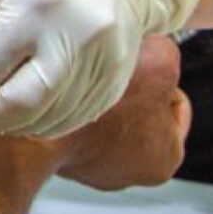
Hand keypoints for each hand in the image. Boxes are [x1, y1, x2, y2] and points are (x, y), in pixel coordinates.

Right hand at [56, 35, 190, 188]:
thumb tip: (155, 42)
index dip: (160, 73)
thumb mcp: (159, 61)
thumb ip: (166, 51)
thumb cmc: (101, 110)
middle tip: (110, 65)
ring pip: (101, 118)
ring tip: (82, 75)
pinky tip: (61, 90)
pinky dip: (66, 107)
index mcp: (164, 159)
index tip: (144, 58)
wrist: (38, 129)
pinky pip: (69, 124)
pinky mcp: (56, 157)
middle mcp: (125, 172)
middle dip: (124, 87)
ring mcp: (88, 167)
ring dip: (92, 95)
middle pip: (136, 111)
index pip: (174, 104)